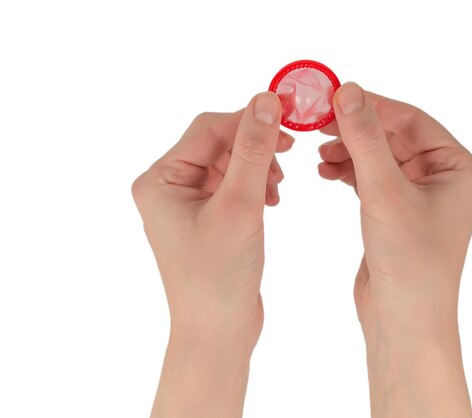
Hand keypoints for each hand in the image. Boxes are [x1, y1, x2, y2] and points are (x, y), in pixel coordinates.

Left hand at [132, 92, 289, 417]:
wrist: (218, 331)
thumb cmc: (219, 276)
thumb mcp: (240, 205)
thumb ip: (253, 150)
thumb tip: (267, 99)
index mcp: (160, 180)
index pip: (208, 128)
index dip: (249, 118)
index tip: (288, 115)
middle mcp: (167, 186)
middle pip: (218, 143)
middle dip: (255, 147)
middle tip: (289, 152)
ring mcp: (186, 202)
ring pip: (229, 162)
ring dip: (258, 166)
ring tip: (277, 189)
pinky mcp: (206, 217)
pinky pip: (232, 184)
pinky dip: (256, 184)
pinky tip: (272, 199)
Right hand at [318, 83, 471, 417]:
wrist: (404, 322)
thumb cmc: (410, 262)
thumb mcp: (385, 192)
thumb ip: (366, 139)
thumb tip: (348, 91)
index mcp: (458, 167)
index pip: (411, 120)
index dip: (372, 107)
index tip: (333, 98)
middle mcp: (443, 177)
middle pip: (393, 136)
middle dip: (356, 131)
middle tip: (319, 124)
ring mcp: (419, 195)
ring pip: (379, 156)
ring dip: (350, 151)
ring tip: (320, 154)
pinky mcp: (396, 212)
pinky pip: (371, 178)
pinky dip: (348, 171)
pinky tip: (325, 171)